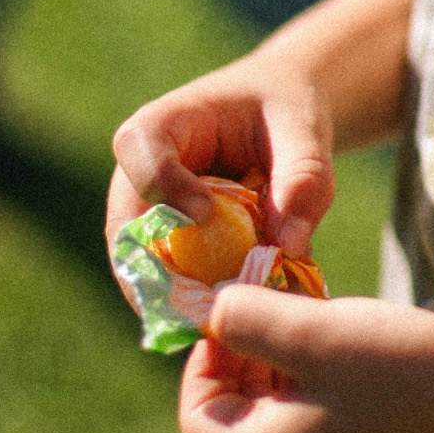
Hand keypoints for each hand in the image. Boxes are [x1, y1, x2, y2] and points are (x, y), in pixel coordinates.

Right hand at [107, 61, 335, 299]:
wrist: (278, 120)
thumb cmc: (284, 110)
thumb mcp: (303, 130)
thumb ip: (303, 178)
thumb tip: (290, 246)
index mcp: (161, 126)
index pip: (144, 157)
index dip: (168, 189)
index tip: (206, 212)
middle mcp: (138, 177)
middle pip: (129, 233)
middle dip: (166, 275)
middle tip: (208, 308)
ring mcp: (148, 220)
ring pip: (146, 271)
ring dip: (185, 300)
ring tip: (226, 322)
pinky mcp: (169, 252)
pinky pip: (174, 286)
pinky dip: (205, 303)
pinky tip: (240, 320)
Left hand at [178, 286, 433, 432]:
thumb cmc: (402, 361)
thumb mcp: (311, 329)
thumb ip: (245, 320)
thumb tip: (213, 315)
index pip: (200, 422)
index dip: (203, 364)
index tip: (235, 318)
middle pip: (241, 425)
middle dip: (247, 364)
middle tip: (275, 310)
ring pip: (282, 428)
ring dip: (284, 373)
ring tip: (317, 324)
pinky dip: (320, 393)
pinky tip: (353, 355)